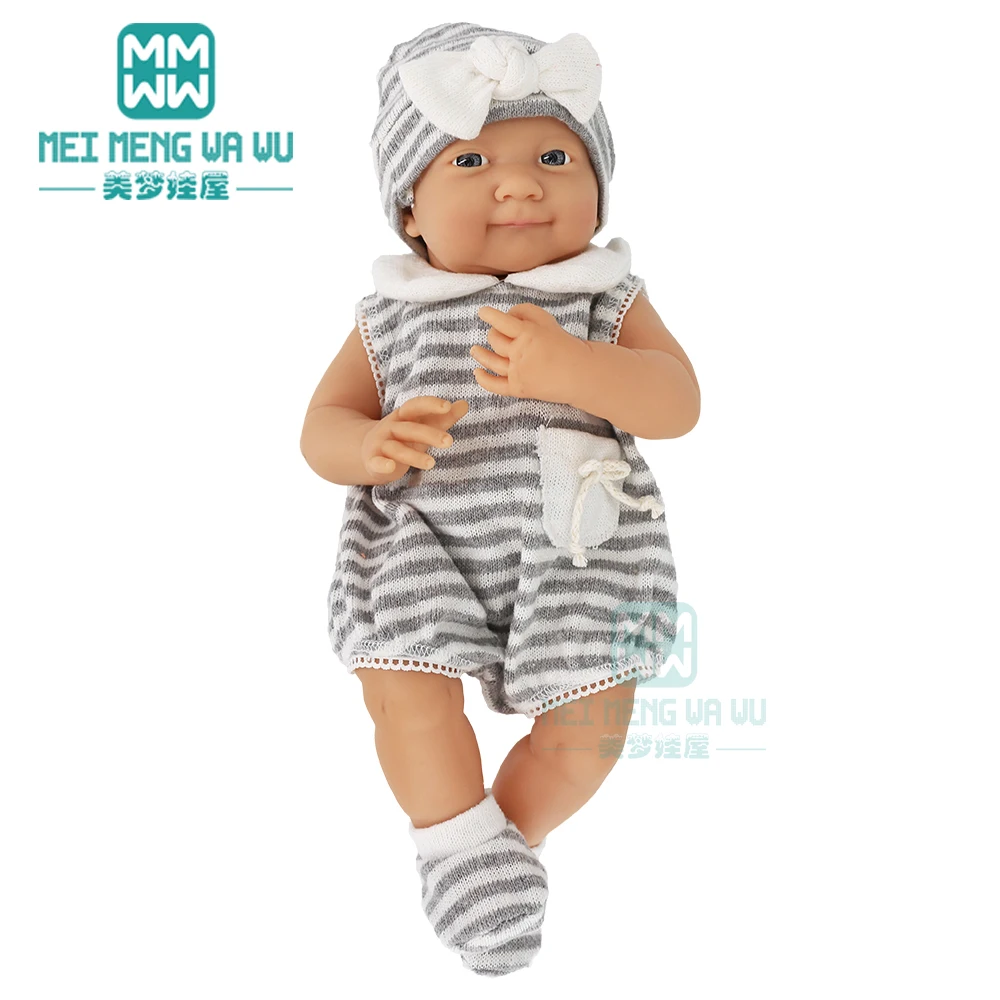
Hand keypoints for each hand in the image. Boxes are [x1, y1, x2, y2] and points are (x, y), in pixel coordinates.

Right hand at [361, 396, 469, 481]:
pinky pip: (377, 462)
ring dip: (413, 455)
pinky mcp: (373, 461)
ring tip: (432, 463)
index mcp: (403, 417)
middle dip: (429, 434)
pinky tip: (391, 467)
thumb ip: (443, 418)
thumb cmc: (402, 438)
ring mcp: (381, 444)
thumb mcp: (421, 426)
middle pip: (410, 429)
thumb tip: (465, 404)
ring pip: (397, 448)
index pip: (415, 406)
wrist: (367, 450)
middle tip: (449, 441)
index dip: (430, 405)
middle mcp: (391, 427)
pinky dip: (382, 464)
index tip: (447, 406)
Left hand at [471, 303, 586, 403]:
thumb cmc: (563, 345)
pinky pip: (494, 385)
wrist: (579, 373)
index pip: (502, 321)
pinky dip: (483, 379)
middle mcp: (520, 352)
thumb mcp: (547, 320)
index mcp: (528, 333)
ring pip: (491, 361)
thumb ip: (526, 312)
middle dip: (492, 334)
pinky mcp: (518, 388)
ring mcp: (517, 372)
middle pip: (495, 340)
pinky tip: (476, 372)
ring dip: (479, 354)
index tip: (482, 312)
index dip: (490, 315)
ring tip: (474, 350)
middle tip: (495, 333)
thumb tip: (507, 314)